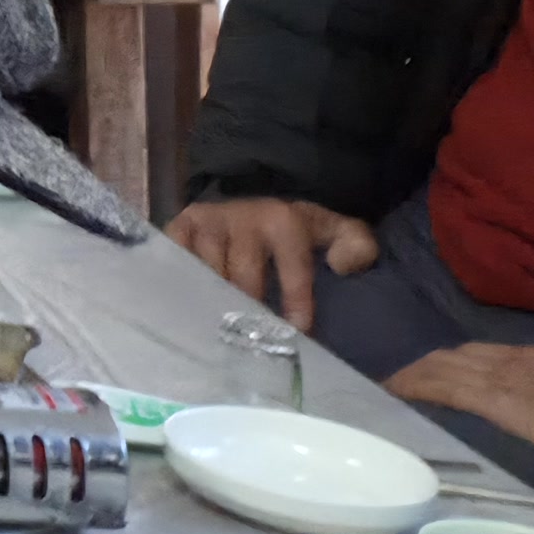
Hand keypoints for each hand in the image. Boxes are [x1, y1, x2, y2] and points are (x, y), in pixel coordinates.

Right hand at [170, 195, 380, 325]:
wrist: (253, 192)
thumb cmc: (298, 226)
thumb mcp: (336, 228)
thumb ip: (356, 245)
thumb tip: (342, 265)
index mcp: (284, 221)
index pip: (292, 267)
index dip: (295, 301)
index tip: (297, 331)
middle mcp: (243, 218)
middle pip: (243, 276)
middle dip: (250, 310)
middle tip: (254, 341)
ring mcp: (209, 221)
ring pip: (209, 271)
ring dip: (215, 302)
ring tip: (220, 333)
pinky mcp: (182, 224)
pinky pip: (177, 257)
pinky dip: (181, 281)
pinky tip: (187, 306)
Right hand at [393, 339, 533, 460]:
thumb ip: (501, 419)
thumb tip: (468, 417)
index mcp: (496, 395)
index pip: (439, 383)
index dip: (409, 385)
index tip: (382, 390)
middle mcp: (502, 370)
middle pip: (448, 363)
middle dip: (417, 371)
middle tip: (393, 382)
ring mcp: (526, 359)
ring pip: (469, 352)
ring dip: (440, 360)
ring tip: (423, 370)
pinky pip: (498, 348)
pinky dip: (473, 352)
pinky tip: (471, 356)